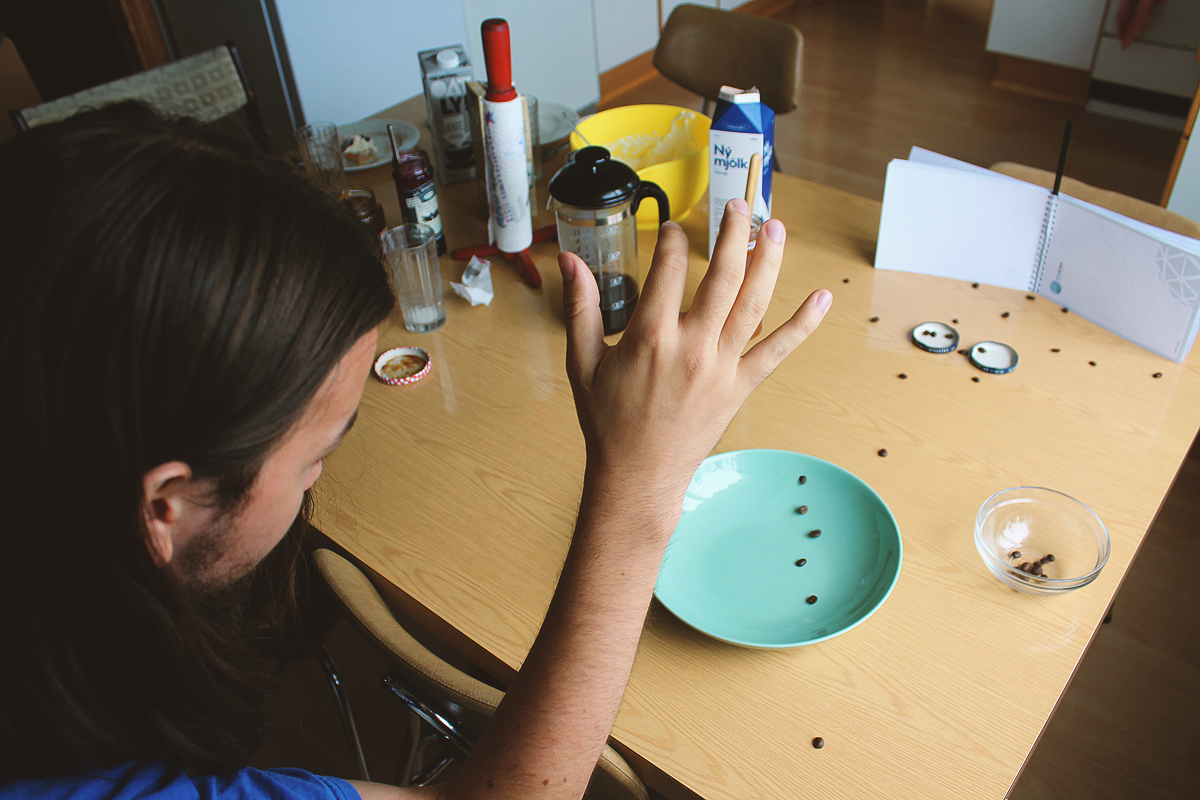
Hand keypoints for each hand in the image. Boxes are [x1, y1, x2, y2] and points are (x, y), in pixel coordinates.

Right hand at [559, 198, 831, 522]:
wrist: (638, 476)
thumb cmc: (608, 422)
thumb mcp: (582, 361)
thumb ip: (580, 307)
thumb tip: (569, 260)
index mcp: (649, 337)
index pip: (670, 269)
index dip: (674, 240)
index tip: (674, 228)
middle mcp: (692, 347)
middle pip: (723, 275)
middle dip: (733, 233)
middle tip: (738, 205)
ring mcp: (722, 367)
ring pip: (755, 303)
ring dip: (769, 261)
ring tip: (775, 227)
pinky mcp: (741, 387)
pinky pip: (779, 350)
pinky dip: (803, 324)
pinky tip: (822, 298)